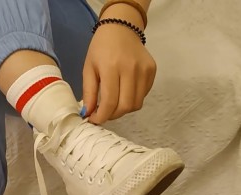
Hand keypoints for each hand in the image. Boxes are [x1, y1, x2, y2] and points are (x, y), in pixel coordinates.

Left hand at [82, 9, 155, 123]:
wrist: (121, 28)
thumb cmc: (100, 49)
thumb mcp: (88, 69)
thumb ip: (88, 93)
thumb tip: (88, 114)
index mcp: (112, 68)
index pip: (110, 102)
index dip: (102, 116)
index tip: (95, 120)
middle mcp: (131, 69)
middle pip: (125, 106)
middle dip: (112, 115)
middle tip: (104, 113)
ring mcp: (144, 70)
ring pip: (136, 104)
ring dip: (123, 110)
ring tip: (113, 104)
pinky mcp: (152, 70)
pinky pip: (143, 95)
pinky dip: (132, 99)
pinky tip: (124, 92)